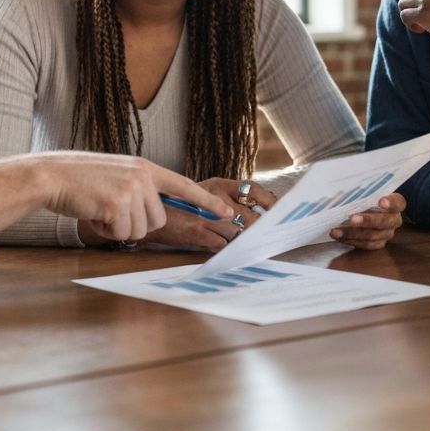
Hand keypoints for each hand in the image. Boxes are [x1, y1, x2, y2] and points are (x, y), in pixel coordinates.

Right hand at [38, 153, 232, 243]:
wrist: (52, 174)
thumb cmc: (81, 179)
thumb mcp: (118, 175)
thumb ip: (139, 188)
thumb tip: (153, 215)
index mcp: (145, 167)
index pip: (183, 185)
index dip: (206, 200)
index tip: (227, 211)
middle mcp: (143, 176)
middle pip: (158, 219)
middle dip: (135, 223)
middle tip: (111, 209)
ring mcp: (132, 189)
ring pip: (141, 229)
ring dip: (119, 227)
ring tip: (100, 208)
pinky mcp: (118, 203)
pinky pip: (122, 233)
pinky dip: (107, 230)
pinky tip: (93, 213)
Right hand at [143, 177, 276, 252]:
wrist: (152, 216)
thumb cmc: (179, 205)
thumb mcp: (202, 194)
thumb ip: (224, 200)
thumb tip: (253, 212)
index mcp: (218, 184)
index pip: (252, 188)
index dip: (268, 200)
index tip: (277, 210)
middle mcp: (214, 196)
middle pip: (247, 216)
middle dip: (255, 229)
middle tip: (263, 235)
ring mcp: (206, 214)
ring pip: (235, 232)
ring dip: (237, 240)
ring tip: (234, 241)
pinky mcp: (197, 231)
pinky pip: (220, 243)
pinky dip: (222, 246)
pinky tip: (217, 244)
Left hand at [329, 193, 405, 249]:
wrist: (368, 209)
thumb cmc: (367, 196)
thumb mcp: (366, 191)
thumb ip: (360, 192)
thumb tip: (341, 194)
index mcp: (396, 203)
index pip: (397, 202)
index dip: (390, 203)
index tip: (381, 201)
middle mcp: (394, 219)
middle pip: (384, 222)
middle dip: (367, 221)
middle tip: (352, 219)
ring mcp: (387, 233)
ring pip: (373, 236)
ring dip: (353, 234)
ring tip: (336, 231)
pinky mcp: (379, 243)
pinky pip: (366, 245)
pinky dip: (351, 241)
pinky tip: (339, 236)